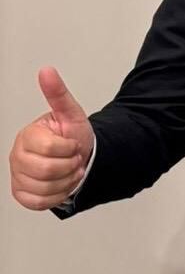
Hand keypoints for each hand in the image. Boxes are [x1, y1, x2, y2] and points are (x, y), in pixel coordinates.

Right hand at [9, 67, 95, 209]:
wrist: (78, 157)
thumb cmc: (72, 136)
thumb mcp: (71, 114)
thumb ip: (58, 95)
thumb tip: (47, 71)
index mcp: (28, 136)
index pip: (50, 148)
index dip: (69, 149)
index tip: (72, 145)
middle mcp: (17, 155)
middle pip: (46, 170)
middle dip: (70, 166)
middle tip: (73, 159)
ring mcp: (18, 175)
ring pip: (45, 188)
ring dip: (67, 182)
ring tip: (70, 171)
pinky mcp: (22, 193)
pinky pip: (39, 202)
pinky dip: (56, 196)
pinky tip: (61, 184)